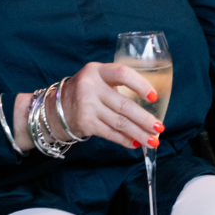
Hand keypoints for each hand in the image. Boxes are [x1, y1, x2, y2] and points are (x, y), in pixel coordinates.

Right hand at [49, 61, 164, 149]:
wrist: (55, 108)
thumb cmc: (85, 91)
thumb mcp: (97, 78)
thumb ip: (118, 84)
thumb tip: (150, 103)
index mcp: (97, 70)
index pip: (122, 74)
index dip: (140, 85)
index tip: (154, 97)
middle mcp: (90, 87)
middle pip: (124, 105)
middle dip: (145, 119)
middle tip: (160, 128)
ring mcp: (86, 106)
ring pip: (119, 122)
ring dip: (138, 133)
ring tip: (153, 140)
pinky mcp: (85, 123)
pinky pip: (110, 133)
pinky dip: (125, 139)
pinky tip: (136, 143)